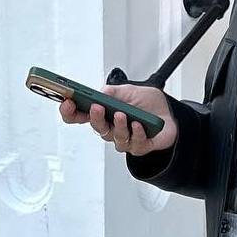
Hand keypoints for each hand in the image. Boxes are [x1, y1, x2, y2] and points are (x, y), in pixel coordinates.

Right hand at [59, 84, 177, 155]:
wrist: (170, 112)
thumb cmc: (147, 102)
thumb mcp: (129, 90)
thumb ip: (113, 91)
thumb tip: (100, 93)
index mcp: (104, 114)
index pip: (80, 116)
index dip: (70, 112)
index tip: (67, 103)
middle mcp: (111, 128)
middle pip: (97, 128)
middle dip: (95, 118)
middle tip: (97, 108)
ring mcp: (125, 139)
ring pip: (115, 138)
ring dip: (118, 126)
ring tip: (121, 115)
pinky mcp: (141, 146)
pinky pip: (135, 144)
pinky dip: (137, 134)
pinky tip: (138, 124)